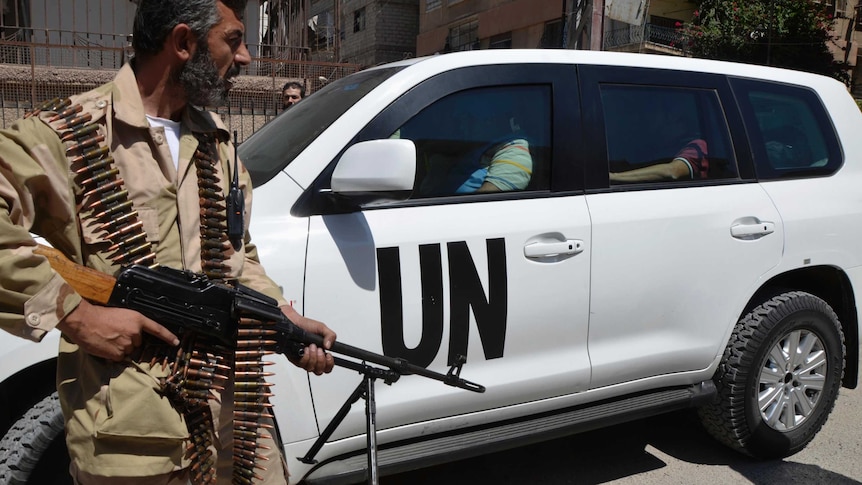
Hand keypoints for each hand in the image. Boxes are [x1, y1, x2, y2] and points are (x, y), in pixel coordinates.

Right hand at [56, 299, 178, 361]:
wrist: (84, 321)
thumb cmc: (99, 316)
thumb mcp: (121, 316)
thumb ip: (131, 326)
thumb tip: (134, 336)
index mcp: (137, 319)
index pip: (157, 329)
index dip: (168, 336)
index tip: (176, 342)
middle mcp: (135, 332)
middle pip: (138, 342)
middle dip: (128, 341)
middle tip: (114, 334)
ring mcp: (127, 344)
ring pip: (128, 350)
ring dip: (120, 348)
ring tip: (107, 339)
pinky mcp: (118, 354)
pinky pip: (119, 357)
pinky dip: (113, 354)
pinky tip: (105, 346)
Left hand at [280, 305, 335, 374]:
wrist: (293, 323)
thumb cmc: (306, 326)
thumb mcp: (322, 328)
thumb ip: (330, 335)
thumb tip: (329, 346)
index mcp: (322, 352)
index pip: (328, 367)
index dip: (329, 364)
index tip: (328, 355)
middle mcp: (313, 358)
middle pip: (320, 371)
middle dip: (321, 361)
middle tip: (319, 350)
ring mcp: (304, 360)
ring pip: (311, 369)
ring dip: (313, 358)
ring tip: (311, 346)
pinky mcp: (296, 359)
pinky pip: (302, 364)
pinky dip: (305, 357)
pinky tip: (305, 349)